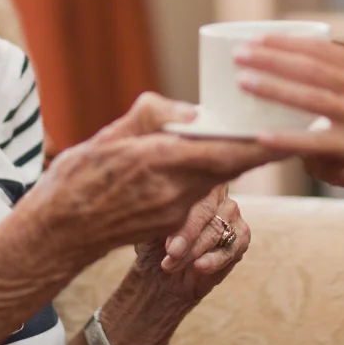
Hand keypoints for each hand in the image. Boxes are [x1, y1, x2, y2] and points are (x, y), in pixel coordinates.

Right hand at [26, 93, 278, 269]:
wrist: (57, 234)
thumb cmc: (76, 180)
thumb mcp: (109, 137)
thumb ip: (152, 117)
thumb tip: (192, 110)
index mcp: (158, 162)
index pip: (223, 152)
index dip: (258, 143)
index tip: (285, 128)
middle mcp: (172, 191)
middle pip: (229, 168)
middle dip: (253, 149)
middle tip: (279, 128)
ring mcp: (173, 213)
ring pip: (214, 182)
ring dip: (229, 163)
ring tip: (243, 139)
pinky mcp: (169, 225)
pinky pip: (197, 197)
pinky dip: (205, 179)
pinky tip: (202, 165)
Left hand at [134, 186, 249, 302]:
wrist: (160, 270)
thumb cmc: (152, 240)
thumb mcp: (150, 226)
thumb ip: (160, 216)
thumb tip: (160, 213)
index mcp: (195, 180)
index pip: (193, 194)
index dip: (182, 222)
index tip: (169, 245)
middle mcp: (218, 193)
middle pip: (207, 213)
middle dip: (187, 238)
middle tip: (171, 255)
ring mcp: (233, 214)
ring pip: (218, 231)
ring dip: (195, 251)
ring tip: (172, 265)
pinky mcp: (241, 237)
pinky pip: (232, 248)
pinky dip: (214, 260)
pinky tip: (199, 267)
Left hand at [231, 37, 343, 189]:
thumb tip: (315, 83)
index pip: (321, 48)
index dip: (286, 41)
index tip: (257, 36)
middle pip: (309, 66)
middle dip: (270, 57)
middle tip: (239, 53)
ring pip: (310, 97)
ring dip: (274, 87)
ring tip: (244, 81)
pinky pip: (318, 142)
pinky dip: (289, 138)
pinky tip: (264, 135)